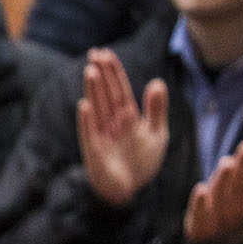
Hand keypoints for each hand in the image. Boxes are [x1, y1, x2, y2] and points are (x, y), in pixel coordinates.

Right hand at [77, 51, 170, 209]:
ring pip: (98, 108)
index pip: (120, 89)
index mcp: (128, 117)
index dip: (114, 72)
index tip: (107, 53)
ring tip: (91, 70)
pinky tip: (85, 106)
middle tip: (95, 53)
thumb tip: (157, 82)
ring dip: (94, 90)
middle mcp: (112, 123)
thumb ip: (156, 109)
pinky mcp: (94, 152)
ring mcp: (101, 136)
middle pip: (107, 94)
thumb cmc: (140, 163)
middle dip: (102, 74)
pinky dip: (87, 121)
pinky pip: (89, 133)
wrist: (130, 191)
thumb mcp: (157, 134)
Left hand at [184, 138, 242, 243]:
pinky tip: (201, 188)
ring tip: (227, 162)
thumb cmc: (236, 211)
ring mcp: (219, 223)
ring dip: (224, 181)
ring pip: (222, 199)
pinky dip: (201, 204)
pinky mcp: (199, 230)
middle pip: (242, 188)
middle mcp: (239, 214)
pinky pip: (201, 217)